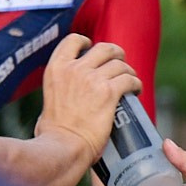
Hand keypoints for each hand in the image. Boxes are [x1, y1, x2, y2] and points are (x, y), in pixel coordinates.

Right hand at [35, 33, 137, 167]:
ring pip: (121, 64)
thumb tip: (65, 92)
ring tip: (130, 82)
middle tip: (120, 65)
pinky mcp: (109, 93)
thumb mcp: (49, 96)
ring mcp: (92, 79)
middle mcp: (74, 69)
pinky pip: (130, 80)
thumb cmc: (54, 131)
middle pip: (104, 48)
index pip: (73, 40)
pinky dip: (136, 84)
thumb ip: (59, 86)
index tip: (94, 49)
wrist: (63, 145)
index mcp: (56, 68)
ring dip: (128, 72)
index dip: (87, 42)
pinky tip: (136, 91)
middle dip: (116, 54)